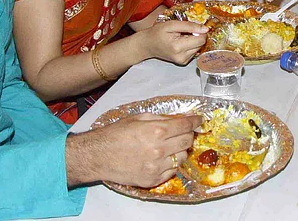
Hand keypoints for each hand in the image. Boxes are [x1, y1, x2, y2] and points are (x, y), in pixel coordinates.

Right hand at [70, 113, 200, 187]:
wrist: (99, 155)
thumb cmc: (115, 134)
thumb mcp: (138, 117)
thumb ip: (162, 118)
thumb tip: (180, 118)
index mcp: (156, 130)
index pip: (185, 125)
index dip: (195, 121)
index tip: (199, 120)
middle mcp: (159, 149)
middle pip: (188, 141)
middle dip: (188, 134)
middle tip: (183, 132)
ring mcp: (156, 167)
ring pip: (182, 157)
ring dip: (180, 150)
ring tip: (169, 146)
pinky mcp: (152, 179)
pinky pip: (172, 171)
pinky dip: (171, 164)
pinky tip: (161, 158)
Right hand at [137, 19, 209, 63]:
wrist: (148, 44)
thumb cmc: (157, 33)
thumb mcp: (172, 24)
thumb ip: (189, 26)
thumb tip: (206, 29)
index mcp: (178, 47)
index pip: (201, 40)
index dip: (199, 31)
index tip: (192, 27)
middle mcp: (182, 57)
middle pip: (201, 45)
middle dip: (196, 36)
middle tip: (183, 32)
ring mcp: (183, 61)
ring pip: (198, 48)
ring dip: (193, 41)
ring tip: (181, 37)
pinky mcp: (183, 62)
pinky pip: (193, 52)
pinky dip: (190, 46)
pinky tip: (181, 43)